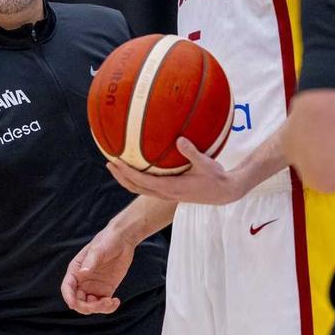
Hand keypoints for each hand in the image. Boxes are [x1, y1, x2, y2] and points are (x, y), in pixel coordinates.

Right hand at [61, 227, 136, 314]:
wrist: (123, 240)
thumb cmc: (107, 241)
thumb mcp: (97, 250)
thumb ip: (90, 262)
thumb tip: (82, 274)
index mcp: (75, 271)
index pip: (67, 288)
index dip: (68, 297)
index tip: (73, 304)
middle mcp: (82, 282)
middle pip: (78, 301)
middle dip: (87, 307)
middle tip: (101, 303)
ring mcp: (94, 287)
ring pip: (91, 306)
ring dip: (99, 308)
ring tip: (111, 302)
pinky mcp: (106, 290)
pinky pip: (103, 304)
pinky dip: (108, 307)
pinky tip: (116, 302)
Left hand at [107, 137, 243, 204]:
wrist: (224, 192)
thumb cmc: (216, 177)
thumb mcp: (206, 164)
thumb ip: (192, 152)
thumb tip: (179, 139)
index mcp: (172, 187)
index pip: (143, 181)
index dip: (127, 172)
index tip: (116, 162)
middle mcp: (166, 193)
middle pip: (136, 187)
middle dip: (121, 176)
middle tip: (109, 162)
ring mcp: (167, 194)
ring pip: (140, 189)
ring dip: (126, 179)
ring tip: (115, 166)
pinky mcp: (170, 193)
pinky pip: (148, 187)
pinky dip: (137, 180)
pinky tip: (136, 168)